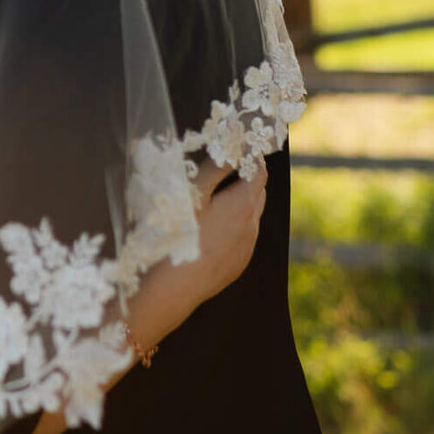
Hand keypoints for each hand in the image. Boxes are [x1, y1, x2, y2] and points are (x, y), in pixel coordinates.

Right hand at [189, 155, 267, 300]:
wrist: (174, 286)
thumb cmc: (179, 234)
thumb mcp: (193, 194)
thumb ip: (215, 168)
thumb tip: (233, 148)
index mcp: (243, 204)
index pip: (259, 172)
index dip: (253, 157)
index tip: (243, 148)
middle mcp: (252, 225)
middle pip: (258, 193)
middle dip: (247, 179)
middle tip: (227, 171)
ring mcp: (246, 247)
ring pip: (250, 217)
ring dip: (239, 205)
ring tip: (214, 202)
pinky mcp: (238, 264)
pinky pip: (242, 239)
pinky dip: (233, 228)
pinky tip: (209, 232)